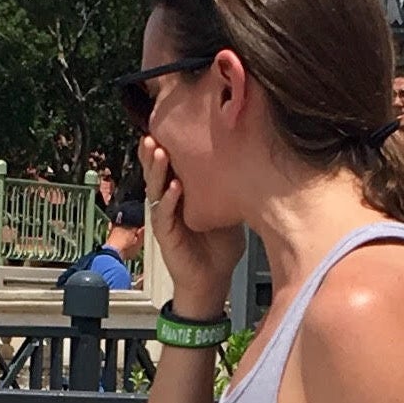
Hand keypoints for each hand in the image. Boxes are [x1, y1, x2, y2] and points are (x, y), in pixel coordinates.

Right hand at [139, 134, 244, 321]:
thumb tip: (250, 156)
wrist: (213, 279)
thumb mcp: (226, 206)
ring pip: (154, 188)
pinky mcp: (166, 236)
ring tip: (156, 150)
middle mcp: (169, 201)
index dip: (167, 144)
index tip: (169, 123)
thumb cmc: (219, 245)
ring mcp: (165, 218)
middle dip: (153, 150)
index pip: (170, 163)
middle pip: (156, 171)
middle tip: (154, 131)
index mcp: (181, 192)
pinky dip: (168, 200)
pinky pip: (163, 215)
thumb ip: (228, 185)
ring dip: (155, 169)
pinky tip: (173, 187)